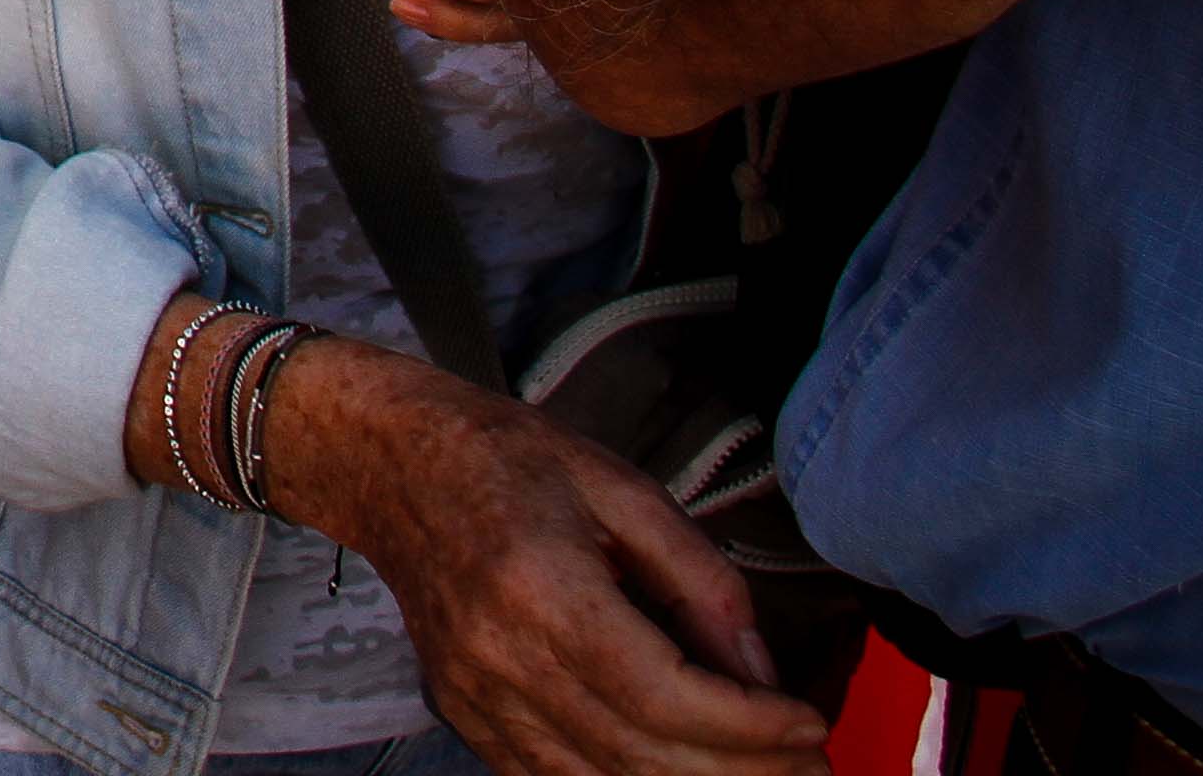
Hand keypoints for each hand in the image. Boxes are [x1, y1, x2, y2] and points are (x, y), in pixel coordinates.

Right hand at [271, 340, 826, 775]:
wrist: (390, 463)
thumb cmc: (502, 458)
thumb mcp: (619, 487)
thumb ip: (699, 577)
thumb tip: (759, 668)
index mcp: (540, 587)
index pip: (664, 696)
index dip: (750, 728)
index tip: (810, 725)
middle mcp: (500, 655)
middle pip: (643, 755)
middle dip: (742, 771)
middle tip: (812, 770)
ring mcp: (475, 694)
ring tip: (760, 774)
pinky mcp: (464, 714)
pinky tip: (677, 767)